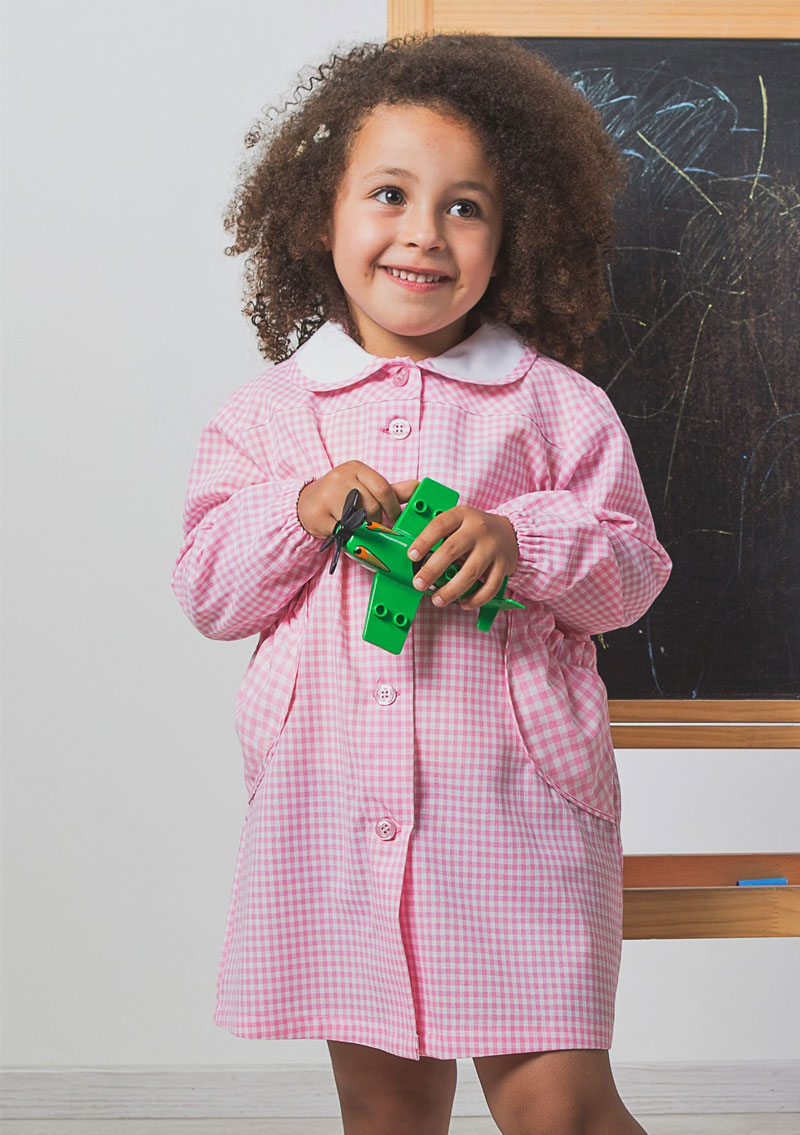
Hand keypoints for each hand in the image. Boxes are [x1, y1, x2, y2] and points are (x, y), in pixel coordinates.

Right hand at [297, 461, 418, 538]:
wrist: (306, 504)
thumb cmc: (340, 496)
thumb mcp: (366, 488)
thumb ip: (392, 490)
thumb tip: (418, 486)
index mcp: (356, 468)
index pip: (383, 488)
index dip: (393, 508)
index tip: (395, 520)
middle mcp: (341, 477)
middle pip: (372, 505)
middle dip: (377, 521)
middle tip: (374, 526)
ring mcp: (327, 494)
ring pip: (358, 518)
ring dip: (362, 529)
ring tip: (358, 527)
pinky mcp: (318, 512)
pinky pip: (342, 529)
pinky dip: (346, 534)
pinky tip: (343, 531)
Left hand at [407, 506, 518, 609]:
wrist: (509, 532)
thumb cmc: (474, 530)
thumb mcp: (458, 522)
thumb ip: (439, 535)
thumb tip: (414, 559)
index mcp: (462, 515)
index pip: (439, 526)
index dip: (423, 541)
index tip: (411, 556)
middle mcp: (478, 530)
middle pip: (452, 551)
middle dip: (431, 570)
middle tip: (418, 584)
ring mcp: (492, 548)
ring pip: (470, 573)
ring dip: (451, 590)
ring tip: (437, 600)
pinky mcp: (503, 565)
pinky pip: (490, 587)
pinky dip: (476, 599)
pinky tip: (463, 603)